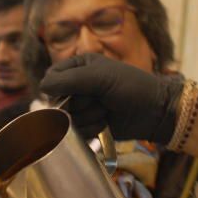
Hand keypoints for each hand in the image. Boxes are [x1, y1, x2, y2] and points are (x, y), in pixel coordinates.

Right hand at [40, 53, 182, 144]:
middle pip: (57, 101)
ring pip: (66, 119)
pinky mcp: (90, 125)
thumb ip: (69, 80)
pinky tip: (106, 124)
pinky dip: (91, 129)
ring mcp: (85, 107)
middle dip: (78, 104)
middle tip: (99, 100)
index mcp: (80, 66)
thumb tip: (42, 87)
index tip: (72, 91)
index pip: (52, 76)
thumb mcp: (100, 77)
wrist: (156, 112)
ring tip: (107, 111)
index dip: (57, 87)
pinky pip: (77, 132)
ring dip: (88, 117)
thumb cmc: (131, 86)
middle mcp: (79, 86)